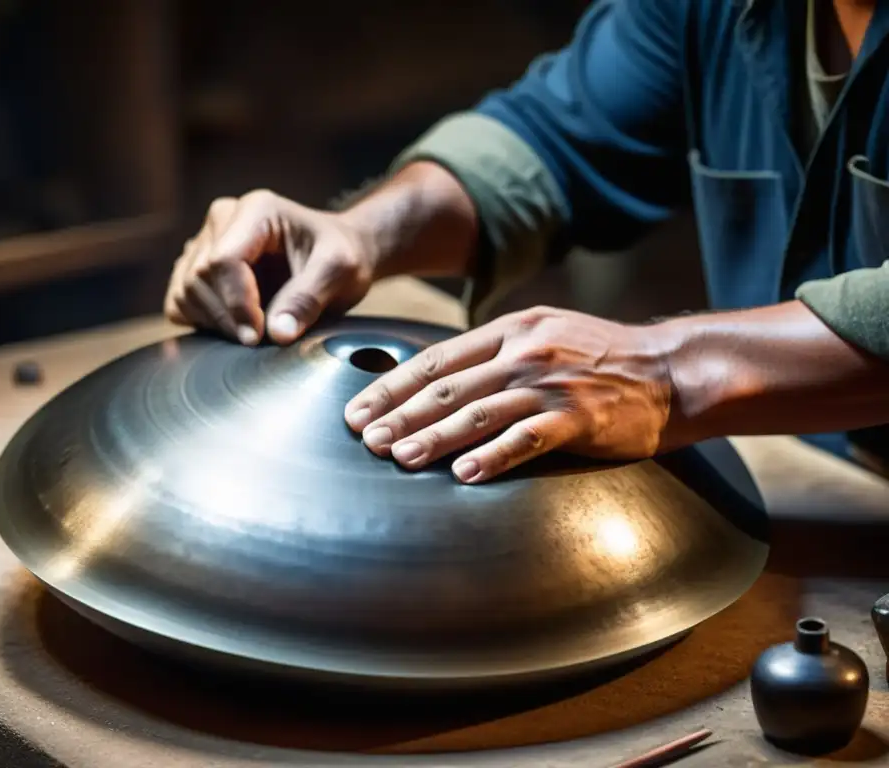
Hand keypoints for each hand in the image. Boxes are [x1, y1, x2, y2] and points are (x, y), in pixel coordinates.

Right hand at [165, 190, 376, 344]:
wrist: (335, 258)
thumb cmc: (341, 257)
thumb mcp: (340, 271)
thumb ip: (309, 298)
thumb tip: (278, 334)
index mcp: (256, 210)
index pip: (224, 259)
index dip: (237, 303)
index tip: (258, 335)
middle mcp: (222, 220)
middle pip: (200, 278)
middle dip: (229, 318)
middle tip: (262, 341)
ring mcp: (205, 243)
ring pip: (184, 292)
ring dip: (215, 324)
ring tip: (254, 333)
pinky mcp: (196, 269)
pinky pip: (179, 303)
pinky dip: (201, 323)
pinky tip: (236, 327)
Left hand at [344, 306, 678, 482]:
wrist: (670, 371)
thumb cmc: (598, 359)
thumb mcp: (542, 336)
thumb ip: (493, 354)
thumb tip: (435, 384)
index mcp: (509, 329)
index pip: (436, 360)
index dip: (392, 386)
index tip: (358, 411)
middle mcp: (525, 350)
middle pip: (448, 386)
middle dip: (400, 414)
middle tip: (365, 439)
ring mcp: (551, 383)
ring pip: (480, 411)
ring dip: (435, 437)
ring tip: (398, 458)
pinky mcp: (578, 416)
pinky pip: (527, 438)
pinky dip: (493, 456)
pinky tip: (463, 475)